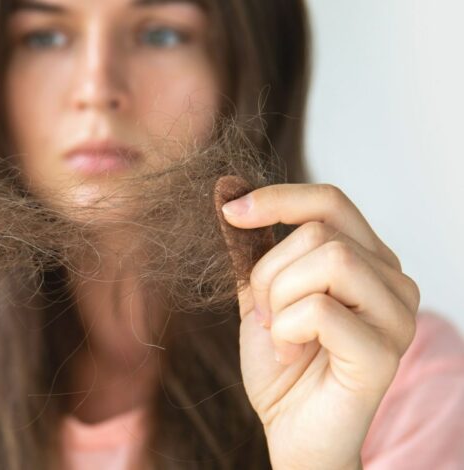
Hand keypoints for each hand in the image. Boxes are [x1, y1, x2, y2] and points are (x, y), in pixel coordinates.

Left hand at [215, 179, 419, 469]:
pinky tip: (291, 355)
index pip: (330, 201)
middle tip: (265, 315)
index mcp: (367, 259)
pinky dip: (287, 332)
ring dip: (280, 300)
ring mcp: (396, 315)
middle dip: (269, 273)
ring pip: (328, 261)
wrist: (290, 427)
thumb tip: (228, 192)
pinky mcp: (385, 351)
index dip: (277, 199)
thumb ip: (255, 250)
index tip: (231, 212)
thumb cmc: (281, 363)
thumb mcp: (261, 295)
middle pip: (319, 232)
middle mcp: (392, 280)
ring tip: (281, 336)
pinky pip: (320, 310)